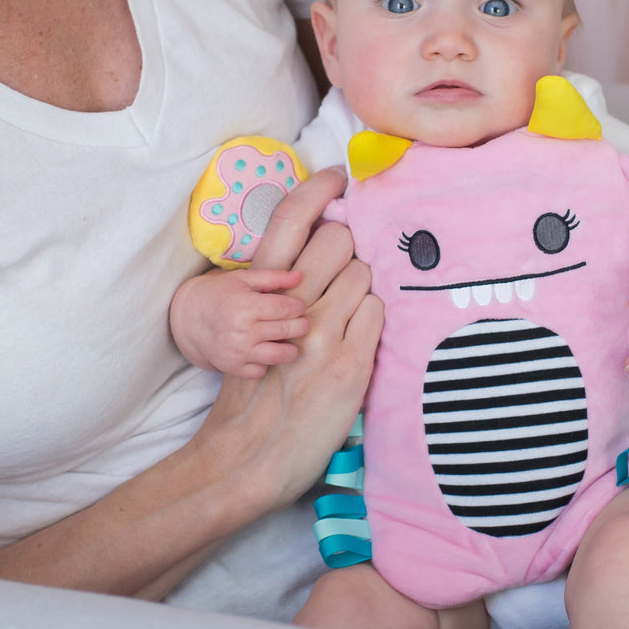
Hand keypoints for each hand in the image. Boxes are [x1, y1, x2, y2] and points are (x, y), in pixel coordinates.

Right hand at [170, 267, 307, 377]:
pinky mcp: (233, 367)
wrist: (189, 318)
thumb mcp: (244, 279)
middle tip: (301, 322)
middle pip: (287, 330)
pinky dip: (266, 363)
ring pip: (280, 355)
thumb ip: (273, 277)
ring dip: (291, 349)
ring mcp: (237, 352)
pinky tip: (264, 351)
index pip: (287, 308)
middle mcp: (242, 331)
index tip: (298, 306)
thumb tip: (300, 277)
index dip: (298, 306)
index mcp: (246, 305)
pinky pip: (261, 371)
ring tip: (288, 340)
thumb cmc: (221, 294)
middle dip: (301, 325)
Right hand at [195, 168, 384, 512]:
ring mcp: (321, 332)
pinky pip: (377, 311)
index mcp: (258, 292)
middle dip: (346, 251)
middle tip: (340, 277)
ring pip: (363, 273)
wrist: (250, 453)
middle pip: (338, 237)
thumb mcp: (254, 329)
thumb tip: (317, 257)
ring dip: (361, 288)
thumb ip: (280, 291)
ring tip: (348, 315)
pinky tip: (358, 337)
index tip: (337, 176)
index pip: (290, 219)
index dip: (317, 188)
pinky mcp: (349, 361)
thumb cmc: (254, 389)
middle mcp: (289, 305)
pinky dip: (372, 319)